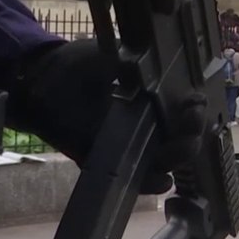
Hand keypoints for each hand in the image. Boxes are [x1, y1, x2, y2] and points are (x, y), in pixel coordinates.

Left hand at [10, 39, 203, 194]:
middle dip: (192, 134)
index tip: (194, 103)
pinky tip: (161, 179)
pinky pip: (138, 180)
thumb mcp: (112, 56)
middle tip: (190, 121)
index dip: (196, 109)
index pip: (189, 109)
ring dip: (177, 158)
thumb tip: (154, 68)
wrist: (41, 84)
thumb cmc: (79, 65)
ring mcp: (133, 145)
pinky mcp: (113, 163)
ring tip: (175, 149)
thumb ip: (135, 63)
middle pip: (184, 138)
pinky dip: (152, 183)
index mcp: (157, 96)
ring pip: (167, 161)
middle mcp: (151, 122)